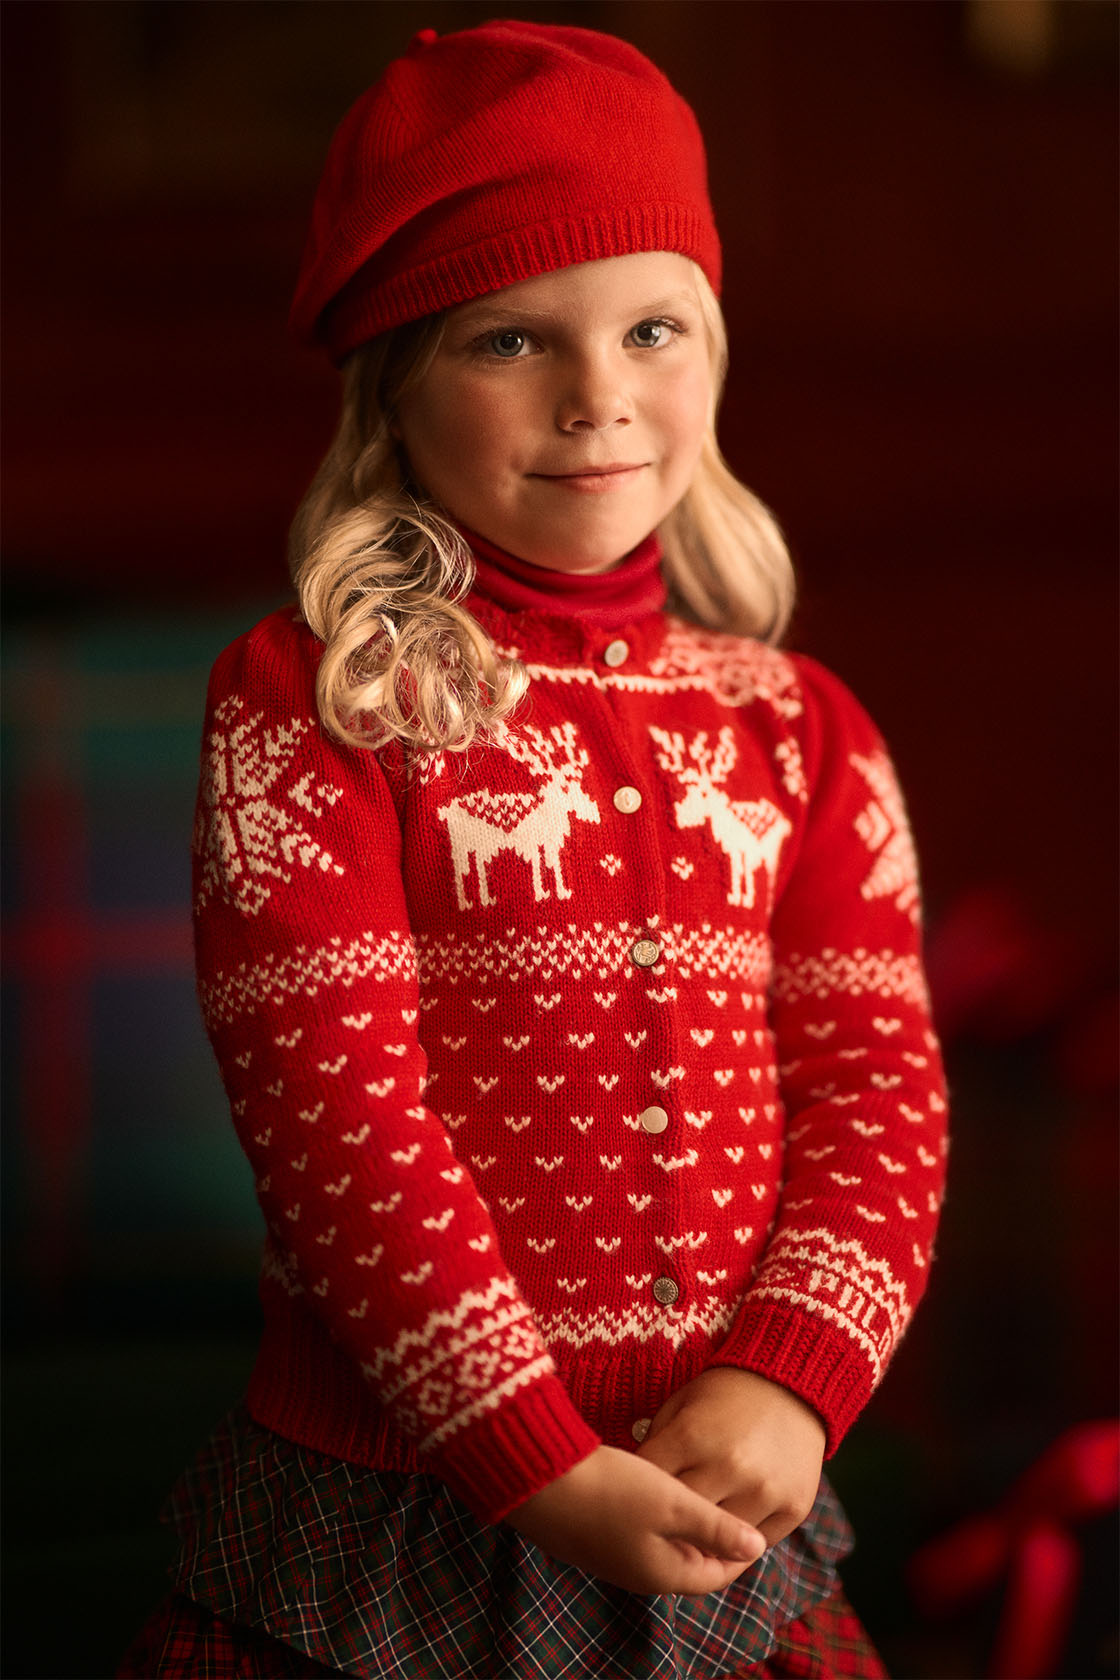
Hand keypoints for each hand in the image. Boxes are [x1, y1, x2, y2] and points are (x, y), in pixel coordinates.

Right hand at [503, 1443, 764, 1594]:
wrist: (538, 1478)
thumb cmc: (611, 1488)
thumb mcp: (673, 1503)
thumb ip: (717, 1527)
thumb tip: (758, 1548)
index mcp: (664, 1573)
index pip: (717, 1573)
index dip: (740, 1549)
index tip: (754, 1515)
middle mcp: (639, 1573)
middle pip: (691, 1562)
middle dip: (713, 1535)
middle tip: (731, 1495)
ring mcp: (613, 1556)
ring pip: (665, 1545)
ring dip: (683, 1522)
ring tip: (697, 1483)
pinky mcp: (595, 1534)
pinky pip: (638, 1532)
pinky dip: (657, 1513)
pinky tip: (656, 1481)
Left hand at [635, 1366, 825, 1547]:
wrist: (792, 1386)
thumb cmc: (725, 1397)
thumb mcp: (681, 1406)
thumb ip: (658, 1447)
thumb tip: (634, 1490)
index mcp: (692, 1436)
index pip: (650, 1488)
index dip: (639, 1498)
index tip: (637, 1503)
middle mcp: (728, 1467)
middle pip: (682, 1523)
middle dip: (670, 1527)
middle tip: (661, 1531)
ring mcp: (763, 1491)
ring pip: (718, 1544)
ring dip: (704, 1544)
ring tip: (692, 1541)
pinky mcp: (792, 1508)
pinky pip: (754, 1547)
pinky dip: (738, 1545)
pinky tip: (726, 1535)